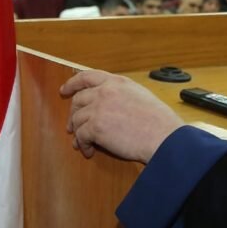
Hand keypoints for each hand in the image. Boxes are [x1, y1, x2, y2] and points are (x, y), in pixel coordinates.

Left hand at [60, 70, 181, 163]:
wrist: (162, 135)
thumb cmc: (158, 120)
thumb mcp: (139, 95)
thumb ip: (120, 94)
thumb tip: (107, 105)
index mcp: (117, 82)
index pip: (86, 76)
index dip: (72, 83)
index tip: (64, 90)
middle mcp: (105, 91)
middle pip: (78, 100)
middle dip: (73, 114)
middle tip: (72, 126)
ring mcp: (98, 108)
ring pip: (77, 119)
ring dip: (78, 133)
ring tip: (82, 143)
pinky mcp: (96, 127)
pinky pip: (81, 136)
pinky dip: (83, 145)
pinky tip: (89, 151)